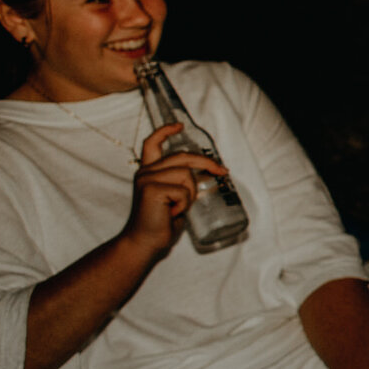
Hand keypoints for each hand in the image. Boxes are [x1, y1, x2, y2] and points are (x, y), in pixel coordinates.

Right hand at [121, 123, 225, 254]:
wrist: (145, 242)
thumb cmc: (160, 223)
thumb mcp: (174, 197)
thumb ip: (180, 183)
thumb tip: (208, 172)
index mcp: (148, 172)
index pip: (152, 144)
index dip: (165, 131)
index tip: (180, 125)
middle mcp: (145, 172)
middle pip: (182, 157)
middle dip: (206, 163)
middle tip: (223, 171)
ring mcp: (147, 179)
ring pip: (186, 175)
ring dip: (191, 194)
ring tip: (178, 208)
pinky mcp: (151, 189)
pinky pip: (183, 191)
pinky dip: (184, 204)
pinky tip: (172, 213)